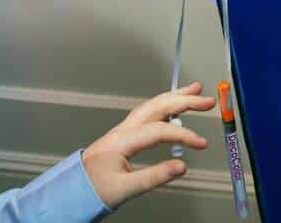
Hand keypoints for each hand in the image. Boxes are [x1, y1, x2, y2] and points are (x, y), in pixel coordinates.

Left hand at [80, 81, 213, 207]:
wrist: (74, 188)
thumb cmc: (94, 188)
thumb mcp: (125, 188)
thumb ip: (155, 177)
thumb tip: (182, 167)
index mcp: (123, 140)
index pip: (160, 130)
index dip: (184, 134)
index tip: (201, 143)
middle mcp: (124, 129)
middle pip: (157, 107)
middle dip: (184, 100)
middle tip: (206, 100)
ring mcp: (124, 129)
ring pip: (152, 105)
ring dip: (174, 96)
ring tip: (193, 91)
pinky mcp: (124, 133)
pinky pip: (148, 111)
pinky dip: (164, 104)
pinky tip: (172, 106)